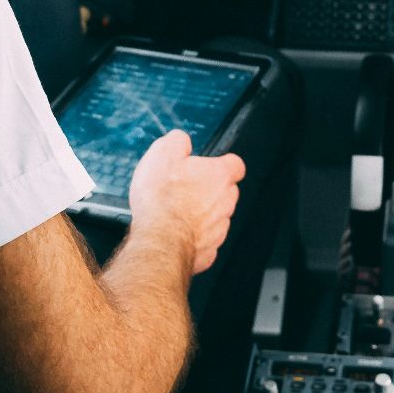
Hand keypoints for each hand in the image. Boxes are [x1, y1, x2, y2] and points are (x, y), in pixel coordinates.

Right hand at [126, 130, 245, 273]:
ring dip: (202, 214)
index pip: (235, 165)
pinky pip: (205, 241)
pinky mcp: (209, 252)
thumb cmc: (161, 199)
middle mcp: (226, 202)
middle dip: (210, 190)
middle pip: (227, 192)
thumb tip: (181, 140)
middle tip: (185, 190)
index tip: (210, 166)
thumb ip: (177, 141)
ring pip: (217, 217)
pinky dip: (194, 238)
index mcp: (220, 176)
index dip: (223, 164)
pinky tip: (176, 233)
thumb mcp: (163, 154)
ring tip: (176, 213)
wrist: (158, 240)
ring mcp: (219, 229)